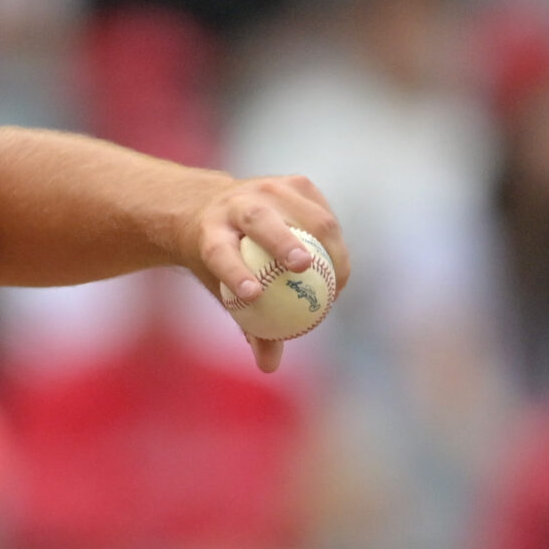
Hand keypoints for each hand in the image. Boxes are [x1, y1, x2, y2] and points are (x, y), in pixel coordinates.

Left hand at [186, 175, 351, 373]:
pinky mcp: (295, 182)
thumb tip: (269, 365)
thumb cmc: (222, 261)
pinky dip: (335, 239)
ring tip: (338, 280)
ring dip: (328, 246)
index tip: (252, 296)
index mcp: (209, 233)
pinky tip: (339, 264)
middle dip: (285, 243)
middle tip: (305, 270)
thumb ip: (248, 325)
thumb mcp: (223, 290)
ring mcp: (267, 188)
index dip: (236, 273)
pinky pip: (323, 213)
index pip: (220, 253)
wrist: (215, 209)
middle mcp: (235, 205)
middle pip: (261, 223)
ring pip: (304, 215)